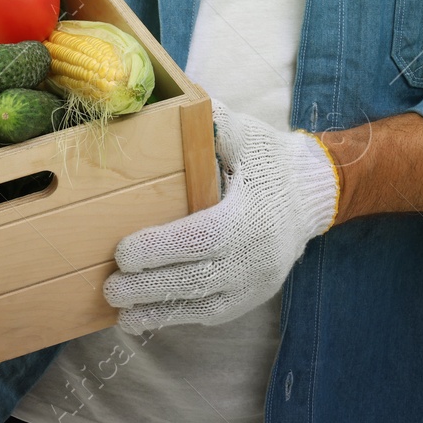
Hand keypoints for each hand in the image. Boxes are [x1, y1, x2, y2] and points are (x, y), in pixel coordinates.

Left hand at [103, 101, 338, 333]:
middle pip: (194, 279)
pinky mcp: (252, 296)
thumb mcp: (248, 138)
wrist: (312, 195)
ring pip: (201, 304)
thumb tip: (185, 105)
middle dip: (148, 286)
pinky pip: (212, 313)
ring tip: (122, 314)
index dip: (159, 249)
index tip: (122, 252)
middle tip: (110, 287)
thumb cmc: (271, 163)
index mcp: (247, 217)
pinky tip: (147, 317)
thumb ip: (217, 125)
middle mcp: (253, 257)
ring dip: (158, 311)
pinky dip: (179, 316)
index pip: (199, 239)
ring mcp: (254, 283)